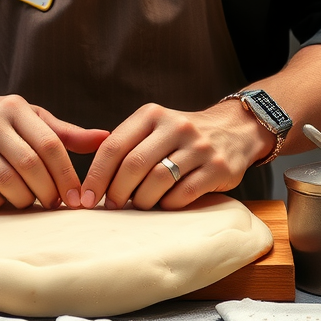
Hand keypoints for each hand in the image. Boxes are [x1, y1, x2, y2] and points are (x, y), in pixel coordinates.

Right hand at [0, 91, 108, 210]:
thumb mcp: (29, 117)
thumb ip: (65, 132)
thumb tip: (106, 138)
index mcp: (15, 108)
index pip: (50, 144)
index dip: (66, 174)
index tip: (76, 195)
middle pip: (30, 166)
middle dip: (48, 191)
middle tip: (55, 204)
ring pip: (8, 183)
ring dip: (25, 200)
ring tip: (31, 201)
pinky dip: (0, 203)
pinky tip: (5, 199)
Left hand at [80, 100, 270, 210]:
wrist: (234, 130)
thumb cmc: (181, 136)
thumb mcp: (154, 127)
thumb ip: (127, 145)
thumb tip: (91, 182)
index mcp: (152, 114)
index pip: (114, 146)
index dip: (96, 175)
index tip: (86, 197)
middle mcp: (175, 126)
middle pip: (134, 165)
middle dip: (117, 192)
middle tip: (112, 206)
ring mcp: (199, 147)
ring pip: (158, 181)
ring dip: (142, 200)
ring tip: (139, 205)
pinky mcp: (217, 168)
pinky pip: (183, 194)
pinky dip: (168, 204)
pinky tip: (164, 204)